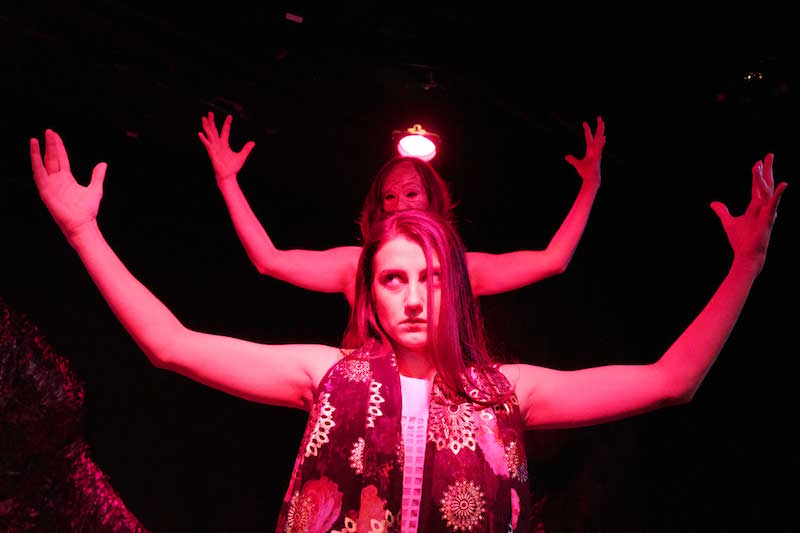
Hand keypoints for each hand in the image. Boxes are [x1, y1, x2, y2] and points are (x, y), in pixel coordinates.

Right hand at [30, 130, 105, 239]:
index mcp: (66, 179)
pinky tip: (34, 150)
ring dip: (40, 151)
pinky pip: (38, 173)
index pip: (60, 159)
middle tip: (49, 131)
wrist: (82, 224)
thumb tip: (103, 164)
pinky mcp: (45, 190)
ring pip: (44, 163)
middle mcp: (56, 180)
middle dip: (50, 145)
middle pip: (52, 158)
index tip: (55, 135)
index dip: (58, 147)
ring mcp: (50, 184)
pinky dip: (35, 161)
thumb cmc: (87, 210)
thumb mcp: (95, 189)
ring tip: (38, 138)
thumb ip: (97, 176)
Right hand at [198, 112, 254, 183]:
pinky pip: (207, 145)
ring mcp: (214, 148)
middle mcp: (218, 144)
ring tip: (204, 118)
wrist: (228, 176)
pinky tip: (200, 133)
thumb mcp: (242, 156)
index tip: (229, 116)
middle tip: (210, 112)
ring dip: (207, 127)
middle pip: (214, 130)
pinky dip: (204, 139)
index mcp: (224, 144)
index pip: (225, 131)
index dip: (227, 123)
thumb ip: (246, 149)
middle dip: (212, 122)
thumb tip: (253, 142)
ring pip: (209, 135)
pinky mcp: (212, 153)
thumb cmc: (233, 167)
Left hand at [565, 116, 604, 186]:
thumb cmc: (586, 172)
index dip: (587, 130)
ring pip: (599, 140)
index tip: (584, 123)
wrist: (590, 179)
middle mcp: (595, 150)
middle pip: (597, 136)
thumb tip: (566, 156)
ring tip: (602, 123)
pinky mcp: (597, 158)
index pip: (589, 138)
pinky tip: (603, 138)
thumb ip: (573, 160)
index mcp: (591, 150)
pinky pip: (599, 149)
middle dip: (598, 127)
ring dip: (601, 131)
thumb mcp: (577, 164)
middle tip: (599, 117)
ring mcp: (597, 153)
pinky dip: (601, 143)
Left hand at [711, 153, 786, 273]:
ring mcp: (766, 212)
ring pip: (766, 191)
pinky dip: (778, 194)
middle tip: (770, 154)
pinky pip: (774, 204)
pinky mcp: (768, 219)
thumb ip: (722, 211)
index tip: (758, 162)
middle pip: (765, 184)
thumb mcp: (728, 221)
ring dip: (762, 178)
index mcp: (755, 206)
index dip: (758, 174)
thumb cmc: (740, 240)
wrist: (746, 255)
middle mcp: (763, 207)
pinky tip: (783, 183)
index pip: (757, 186)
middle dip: (767, 169)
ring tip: (759, 165)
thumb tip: (713, 203)